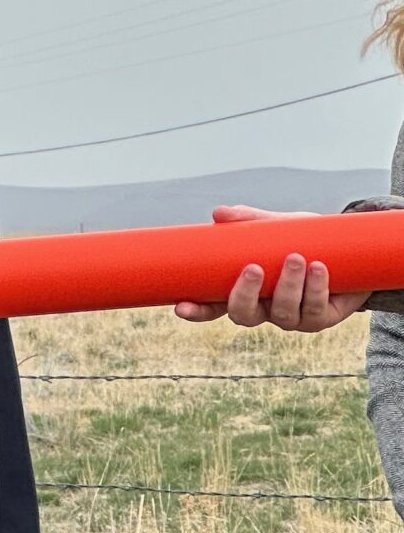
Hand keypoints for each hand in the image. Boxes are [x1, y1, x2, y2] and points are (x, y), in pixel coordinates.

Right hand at [174, 206, 370, 330]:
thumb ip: (250, 221)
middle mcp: (264, 309)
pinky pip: (313, 311)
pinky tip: (319, 268)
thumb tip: (218, 213)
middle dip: (245, 295)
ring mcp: (292, 318)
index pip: (214, 306)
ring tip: (297, 257)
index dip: (197, 311)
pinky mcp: (319, 319)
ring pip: (282, 314)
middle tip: (254, 268)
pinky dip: (315, 288)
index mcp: (245, 291)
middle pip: (243, 316)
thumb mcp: (278, 228)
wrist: (351, 252)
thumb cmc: (305, 241)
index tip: (182, 306)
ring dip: (288, 286)